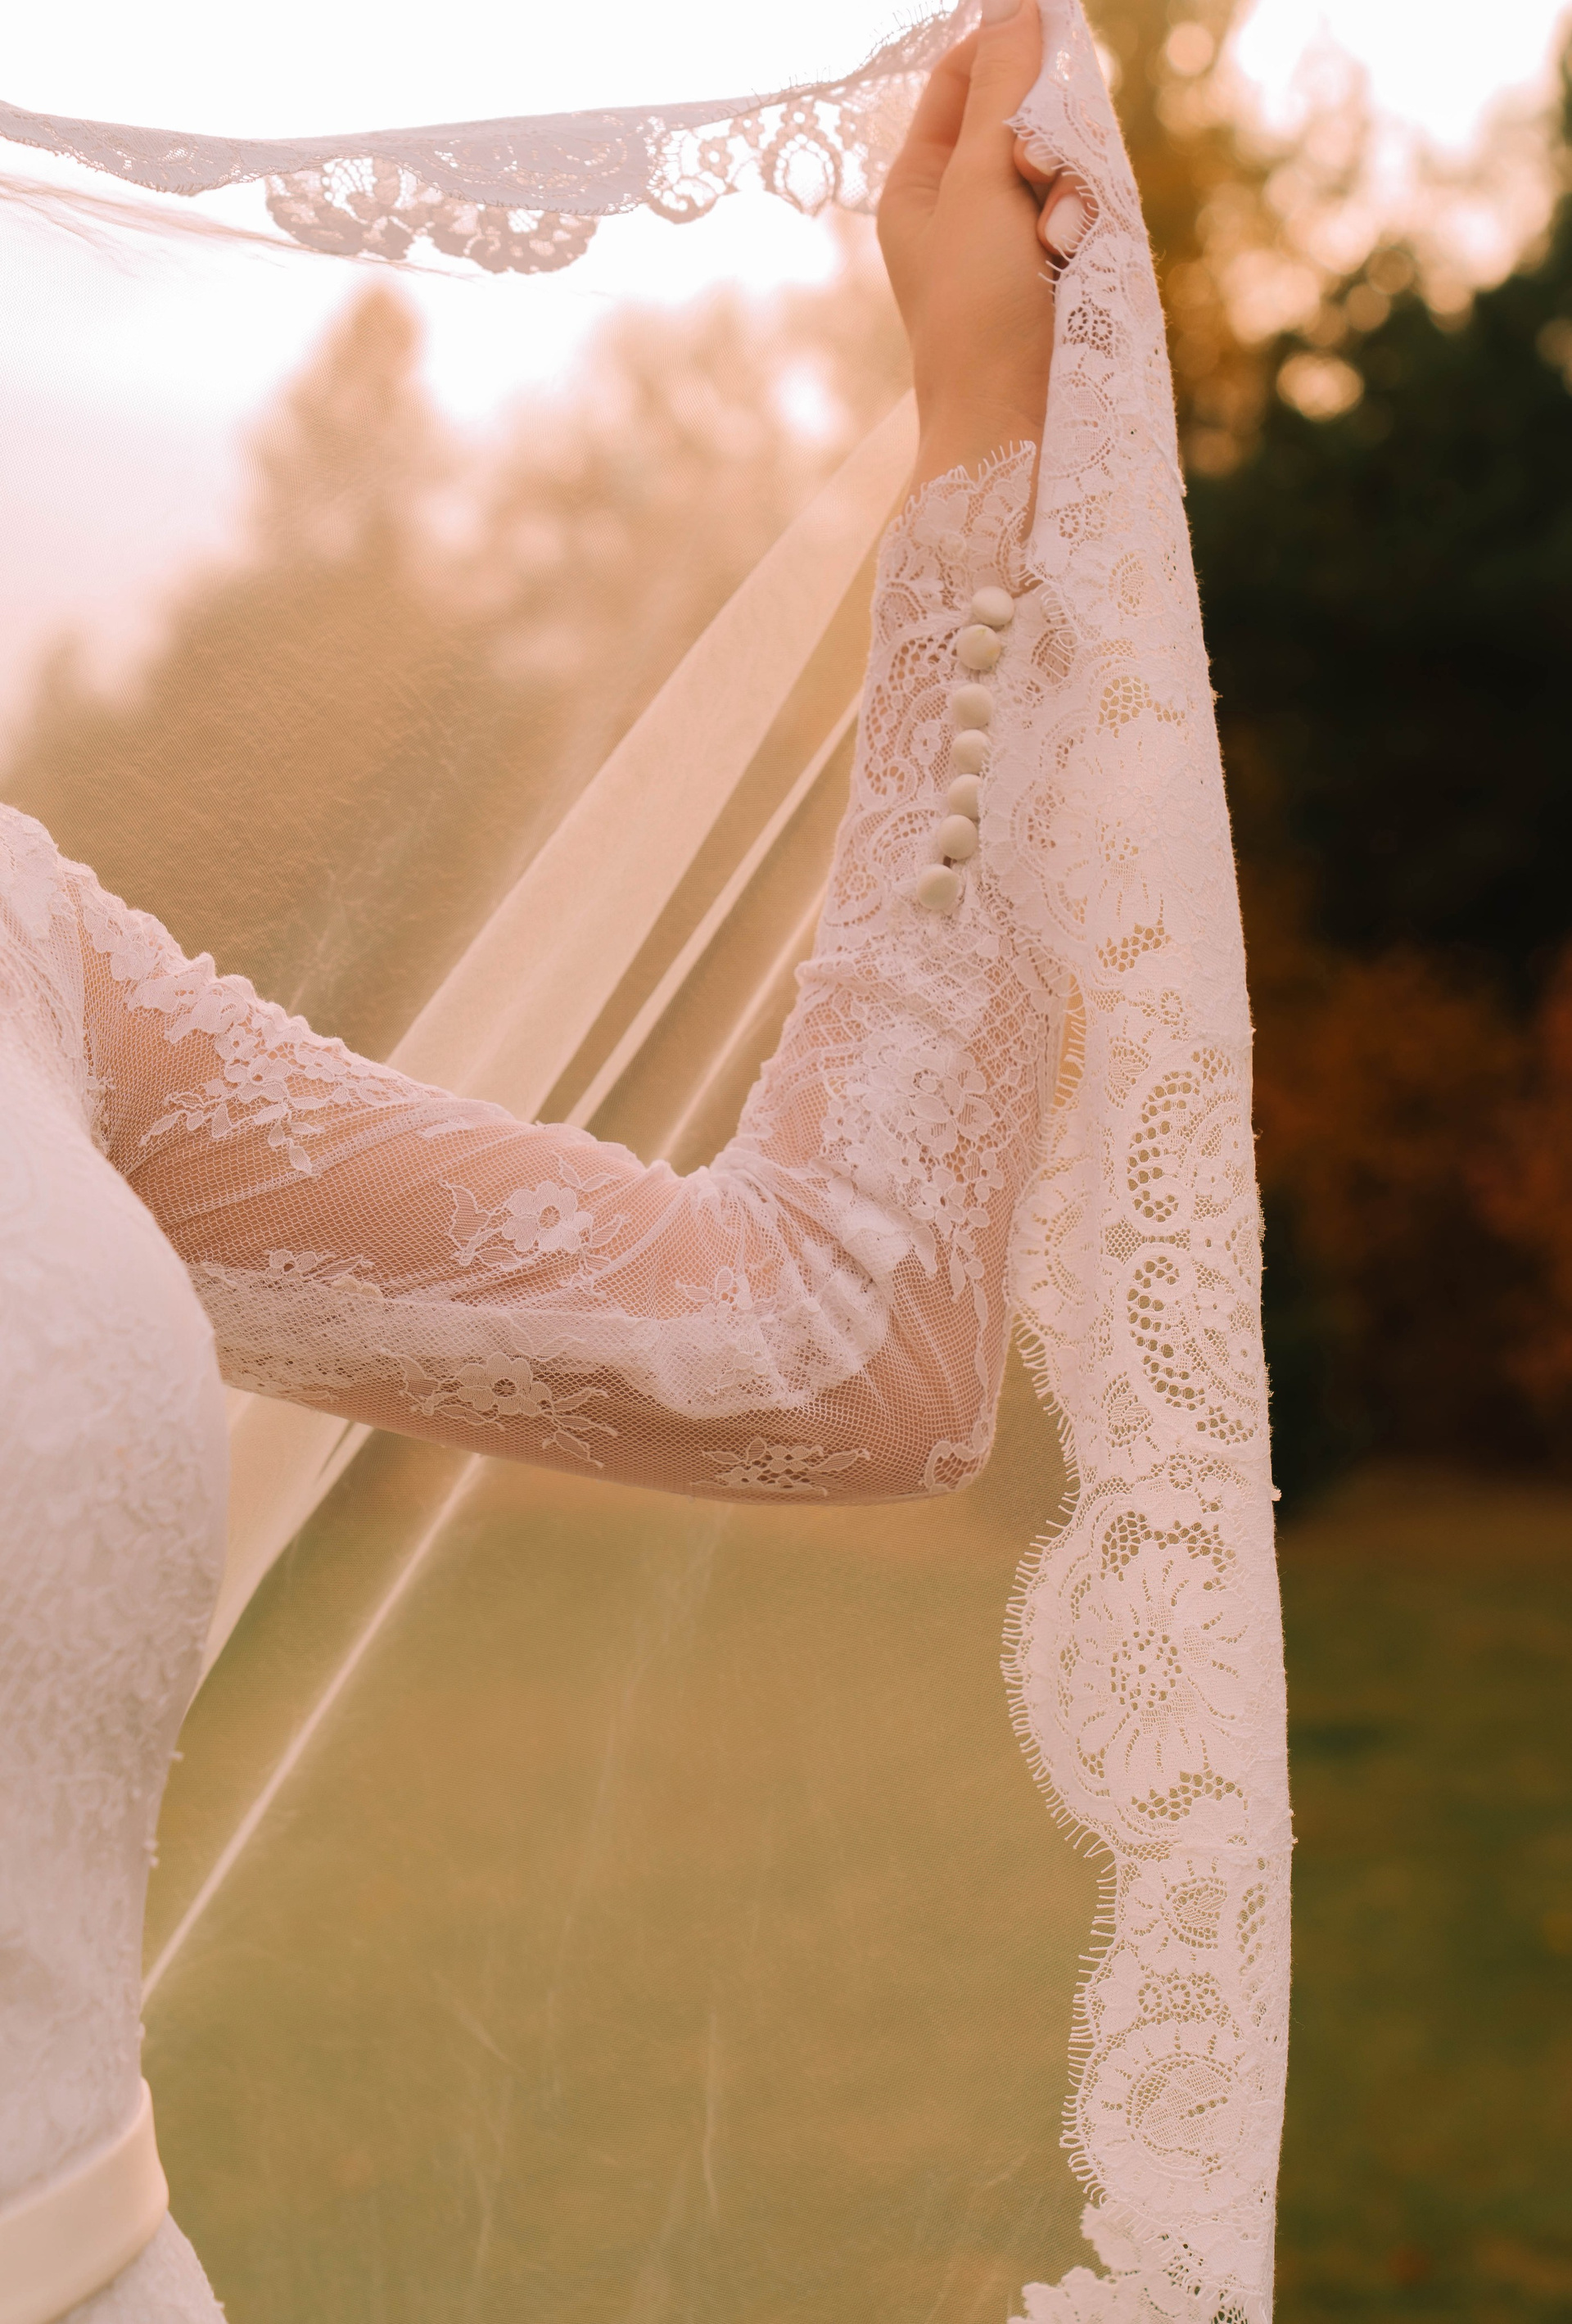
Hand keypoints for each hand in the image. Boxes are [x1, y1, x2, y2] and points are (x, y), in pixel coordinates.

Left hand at [878, 0, 1091, 488]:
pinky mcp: (1060, 274)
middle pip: (1023, 118)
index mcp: (918, 186)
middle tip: (1042, 166)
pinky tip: (1078, 258)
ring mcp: (1015, 244)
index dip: (1003, 49)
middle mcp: (963, 210)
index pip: (960, 80)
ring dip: (1071, 189)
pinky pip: (1088, 213)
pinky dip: (1087, 227)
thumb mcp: (977, 185)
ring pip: (1066, 166)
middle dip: (1046, 135)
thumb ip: (999, 90)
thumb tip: (1010, 2)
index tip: (1049, 29)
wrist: (1013, 426)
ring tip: (1061, 236)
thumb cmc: (974, 311)